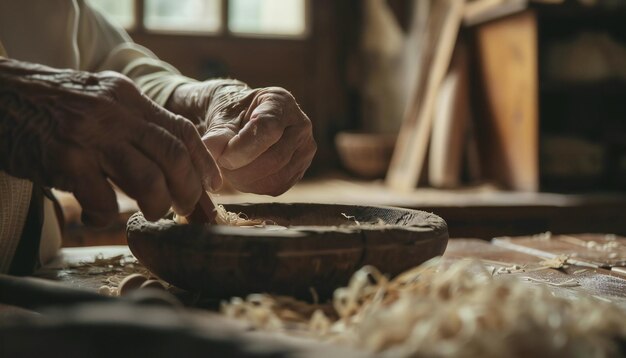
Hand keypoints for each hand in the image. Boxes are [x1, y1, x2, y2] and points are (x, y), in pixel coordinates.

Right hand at [0, 59, 219, 224]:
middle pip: (173, 155)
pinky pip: (103, 200)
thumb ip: (135, 126)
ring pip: (148, 179)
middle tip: (186, 208)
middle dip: (189, 189)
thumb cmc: (54, 109)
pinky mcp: (63, 158)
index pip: (182, 130)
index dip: (204, 162)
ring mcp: (89, 134)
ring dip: (157, 205)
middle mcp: (114, 112)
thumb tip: (174, 165)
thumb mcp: (100, 103)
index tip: (213, 187)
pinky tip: (100, 216)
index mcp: (128, 97)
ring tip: (152, 213)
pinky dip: (108, 217)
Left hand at [167, 81, 315, 195]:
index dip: (243, 148)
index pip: (269, 129)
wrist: (243, 123)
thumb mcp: (222, 118)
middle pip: (275, 158)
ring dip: (246, 180)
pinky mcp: (299, 171)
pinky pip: (276, 187)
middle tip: (220, 166)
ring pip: (276, 177)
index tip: (222, 157)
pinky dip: (254, 187)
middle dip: (242, 168)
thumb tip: (211, 152)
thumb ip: (217, 135)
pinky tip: (241, 175)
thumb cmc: (233, 115)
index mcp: (282, 102)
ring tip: (228, 169)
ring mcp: (304, 150)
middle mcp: (301, 125)